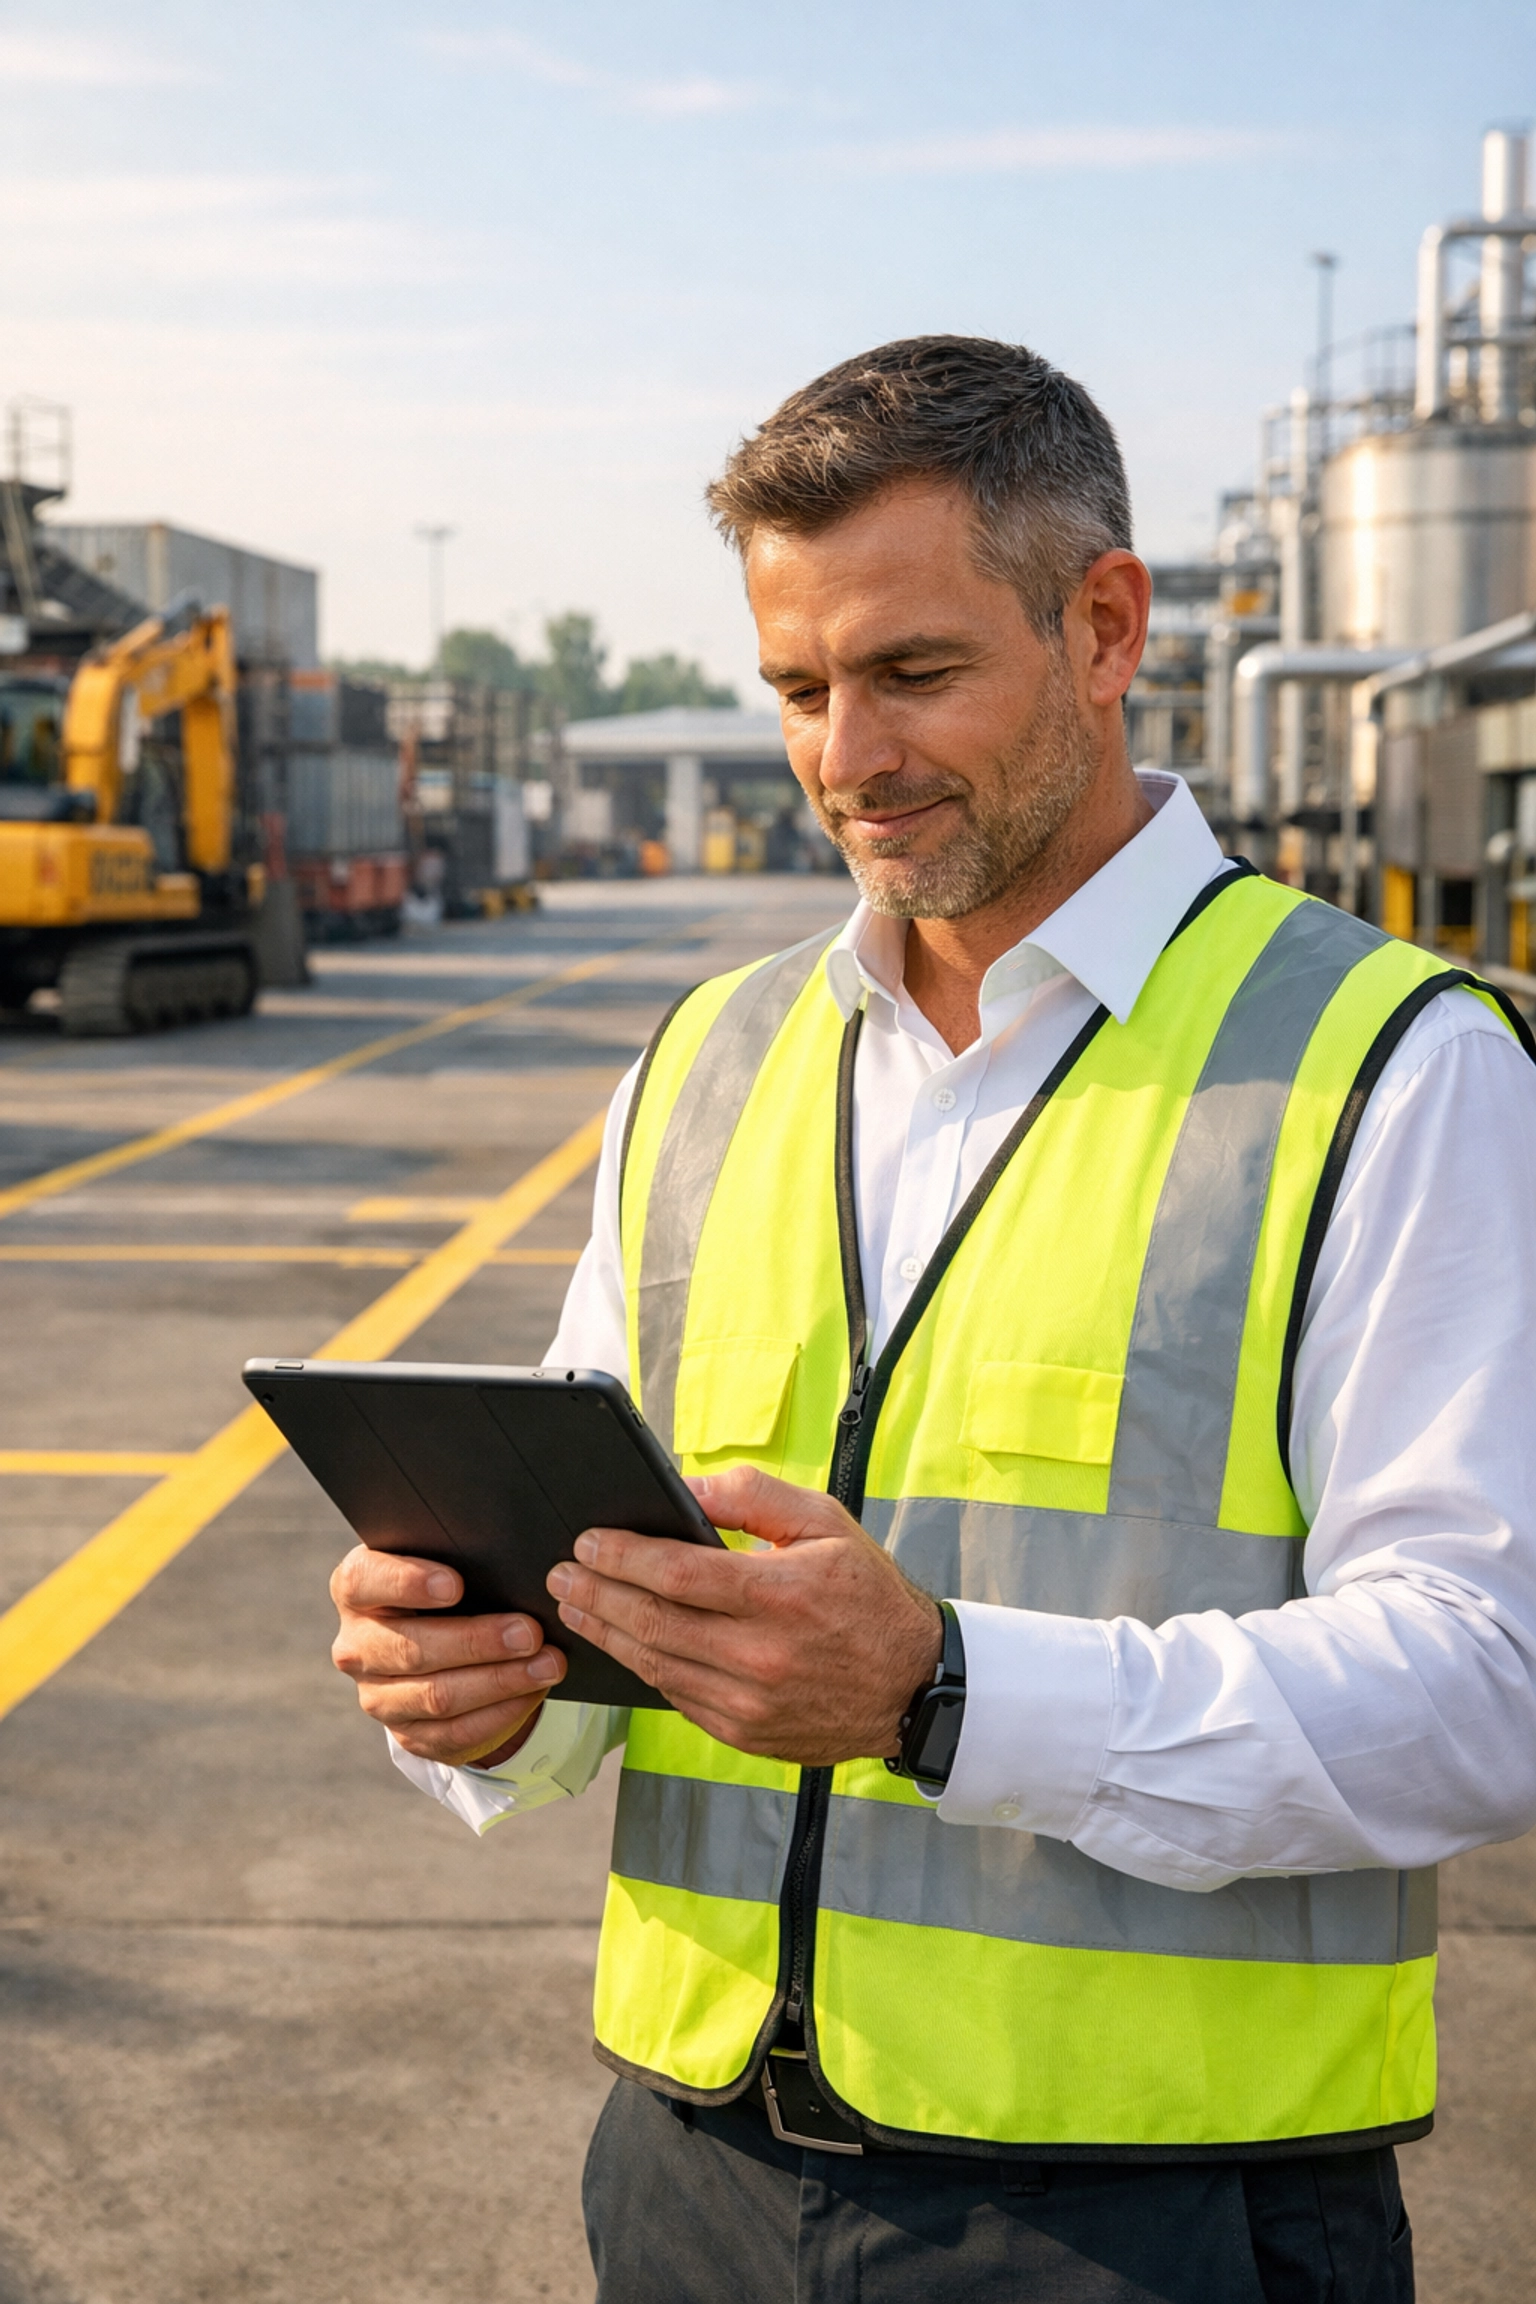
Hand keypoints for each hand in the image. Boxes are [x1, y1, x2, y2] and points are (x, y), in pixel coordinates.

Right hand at [330, 1546, 565, 1768]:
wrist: (437, 1641)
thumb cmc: (446, 1588)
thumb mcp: (442, 1563)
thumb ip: (459, 1556)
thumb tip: (516, 1563)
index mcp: (357, 1590)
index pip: (364, 1580)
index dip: (406, 1582)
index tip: (455, 1584)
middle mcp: (358, 1646)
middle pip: (411, 1649)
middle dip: (477, 1642)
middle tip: (528, 1633)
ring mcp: (379, 1696)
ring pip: (436, 1696)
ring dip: (499, 1681)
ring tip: (546, 1665)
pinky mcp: (407, 1733)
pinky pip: (455, 1732)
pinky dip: (500, 1712)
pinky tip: (531, 1693)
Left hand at [545, 1466, 941, 1765]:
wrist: (913, 1686)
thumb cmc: (868, 1595)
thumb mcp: (825, 1523)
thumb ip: (753, 1496)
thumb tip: (683, 1487)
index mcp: (783, 1593)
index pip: (678, 1574)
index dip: (622, 1555)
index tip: (587, 1540)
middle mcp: (763, 1654)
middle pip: (652, 1622)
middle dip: (596, 1592)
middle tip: (561, 1572)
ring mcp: (751, 1701)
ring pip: (655, 1665)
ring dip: (606, 1632)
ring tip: (575, 1605)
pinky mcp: (745, 1733)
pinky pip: (676, 1697)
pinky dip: (642, 1667)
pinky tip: (622, 1643)